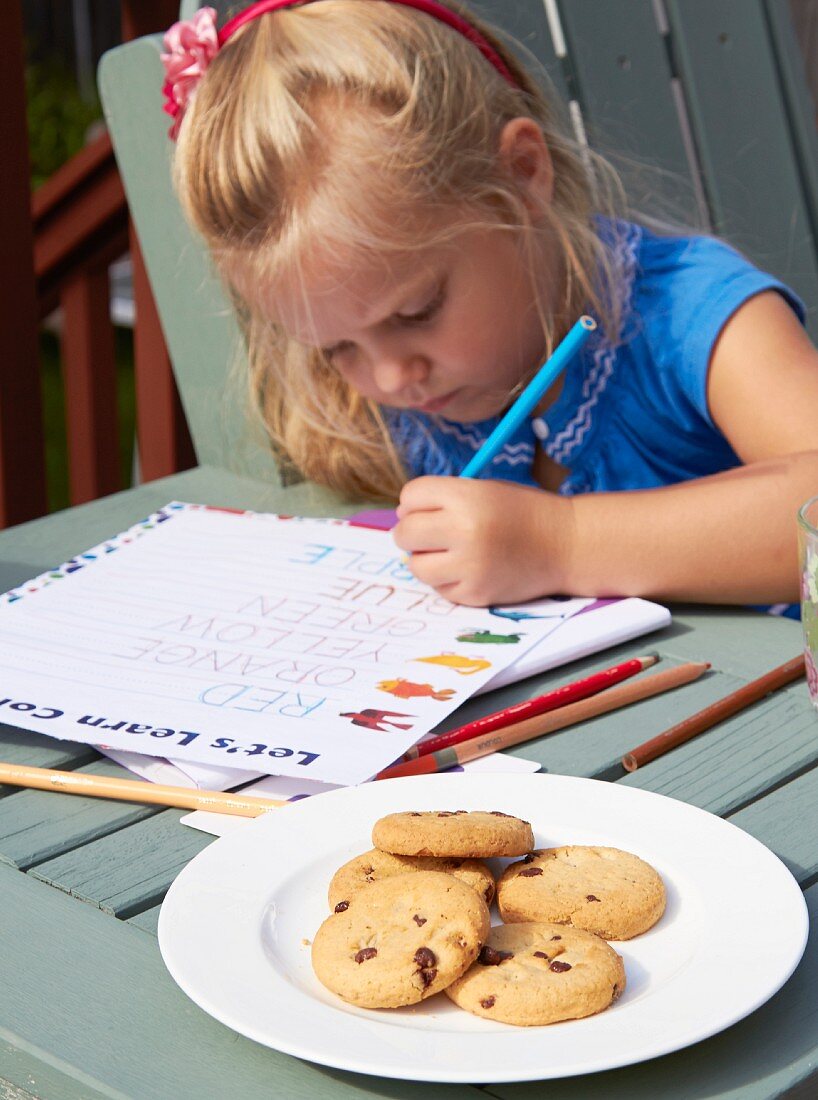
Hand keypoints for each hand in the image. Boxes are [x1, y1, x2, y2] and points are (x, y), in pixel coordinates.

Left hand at [393, 476, 574, 605]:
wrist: (566, 544)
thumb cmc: (522, 513)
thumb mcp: (484, 490)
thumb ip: (444, 500)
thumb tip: (400, 518)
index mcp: (466, 496)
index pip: (410, 496)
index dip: (414, 502)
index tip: (428, 507)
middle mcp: (465, 530)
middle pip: (405, 533)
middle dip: (411, 532)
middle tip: (428, 533)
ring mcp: (470, 566)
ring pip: (416, 565)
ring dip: (425, 559)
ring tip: (448, 552)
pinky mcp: (475, 593)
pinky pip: (439, 588)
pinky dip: (447, 580)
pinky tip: (468, 569)